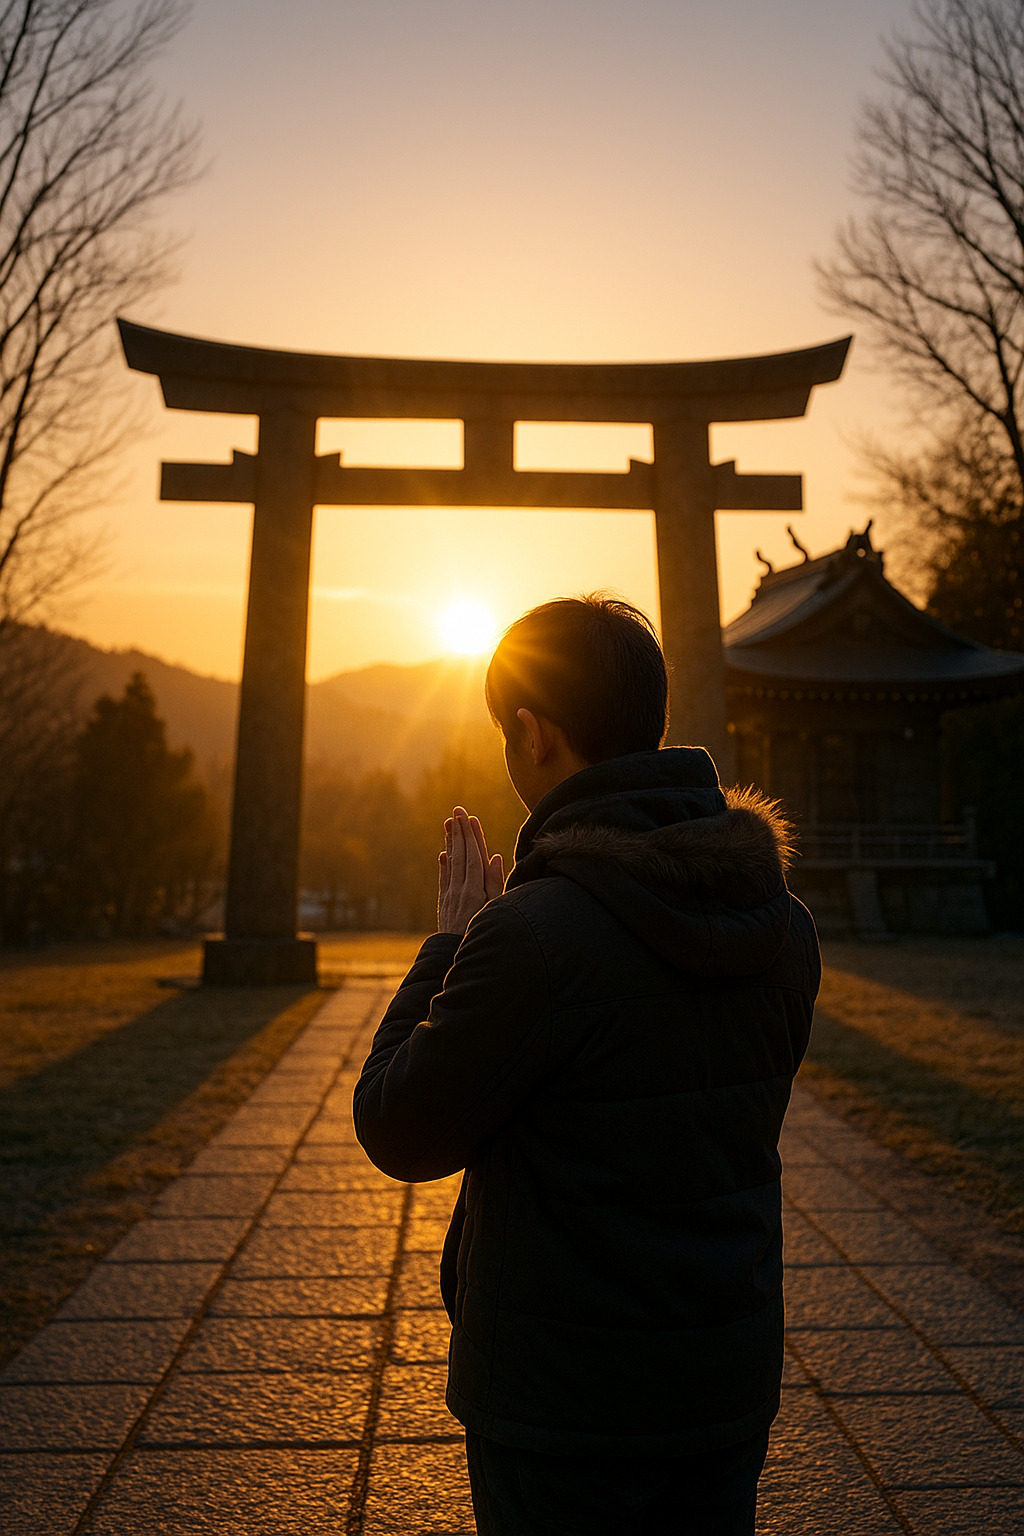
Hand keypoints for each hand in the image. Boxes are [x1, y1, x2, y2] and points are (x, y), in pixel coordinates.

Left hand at [438, 806, 504, 935]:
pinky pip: (444, 880)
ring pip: (451, 864)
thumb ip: (495, 882)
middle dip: (459, 832)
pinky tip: (443, 855)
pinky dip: (443, 866)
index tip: (469, 818)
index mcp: (475, 889)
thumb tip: (494, 855)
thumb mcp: (495, 908)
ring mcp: (450, 896)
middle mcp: (460, 889)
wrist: (456, 957)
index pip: (474, 856)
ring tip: (448, 823)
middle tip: (457, 811)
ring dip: (450, 842)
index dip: (472, 836)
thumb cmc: (481, 932)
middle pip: (461, 855)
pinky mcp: (445, 904)